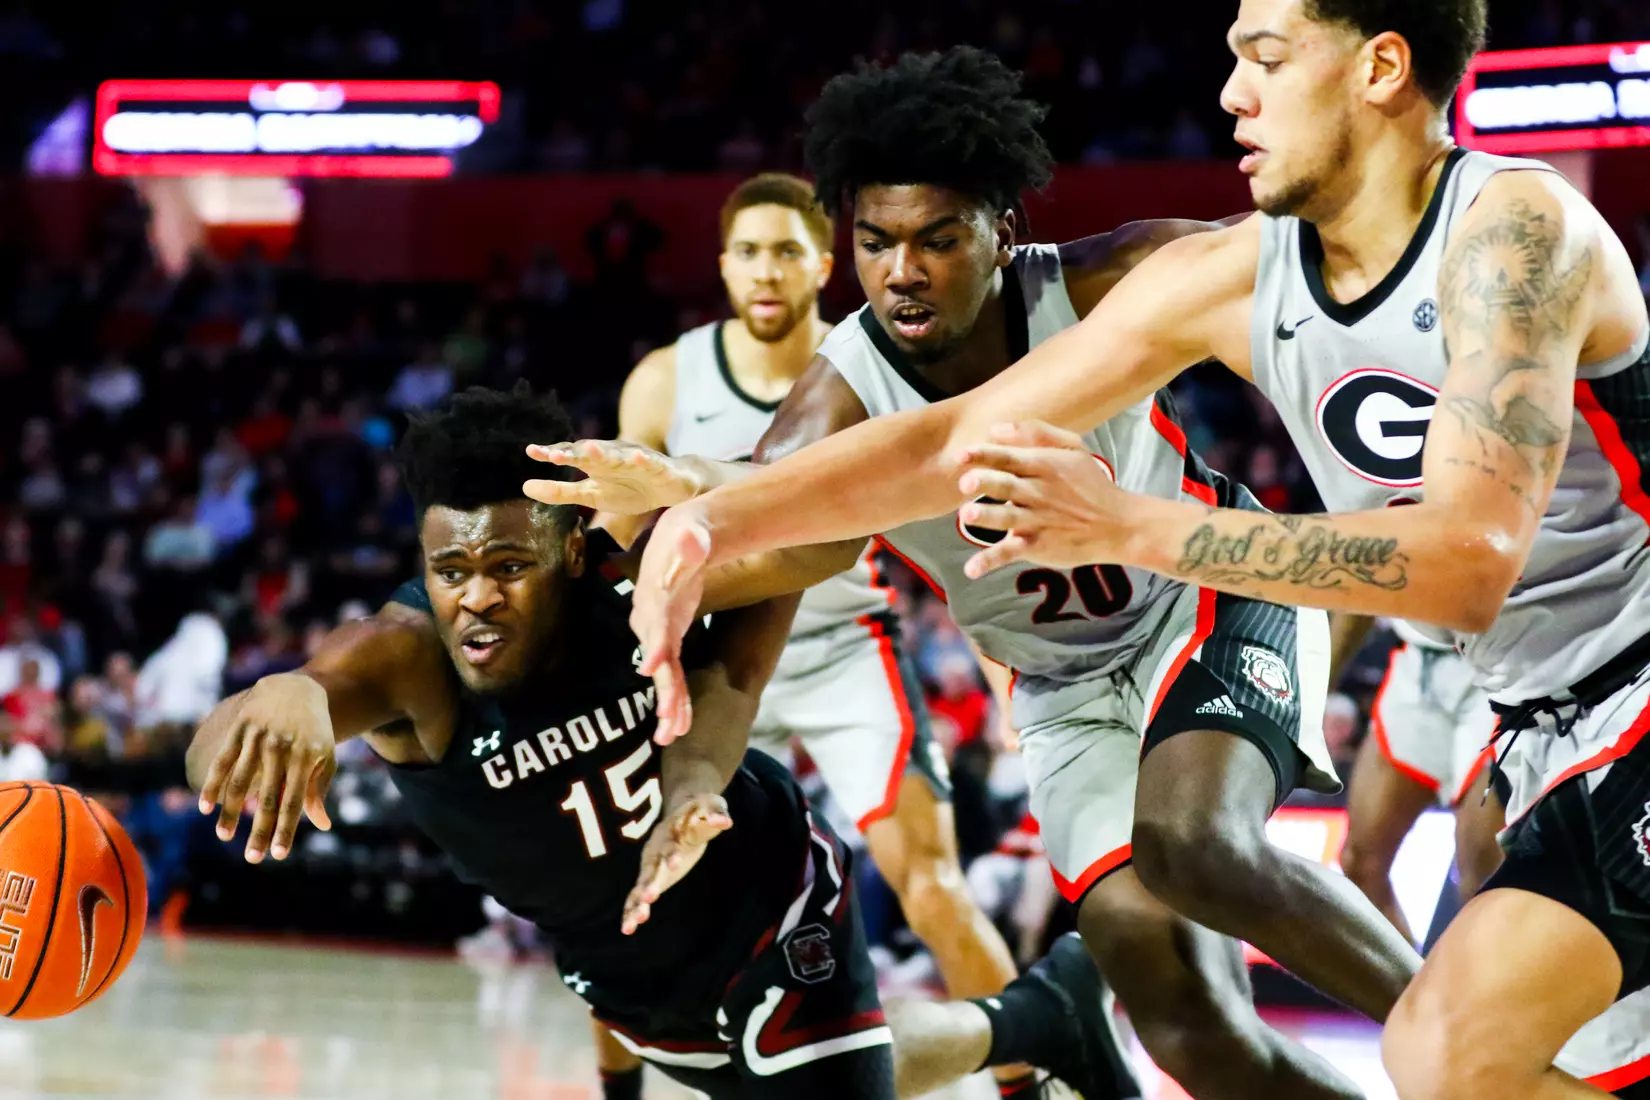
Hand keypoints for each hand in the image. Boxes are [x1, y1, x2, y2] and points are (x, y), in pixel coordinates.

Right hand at [197, 673, 335, 862]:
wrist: (297, 689)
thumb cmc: (314, 730)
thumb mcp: (325, 755)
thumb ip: (319, 789)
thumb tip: (322, 825)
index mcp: (307, 757)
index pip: (295, 801)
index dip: (286, 829)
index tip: (278, 854)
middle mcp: (282, 748)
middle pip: (268, 797)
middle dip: (259, 830)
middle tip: (251, 858)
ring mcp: (259, 737)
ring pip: (241, 781)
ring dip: (230, 811)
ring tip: (224, 836)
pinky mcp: (240, 728)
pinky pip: (223, 761)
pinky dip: (212, 784)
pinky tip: (205, 807)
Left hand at [523, 440, 703, 514]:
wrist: (674, 487)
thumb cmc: (630, 489)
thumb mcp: (592, 495)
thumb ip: (560, 491)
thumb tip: (524, 487)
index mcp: (596, 464)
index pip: (571, 455)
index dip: (552, 453)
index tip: (532, 452)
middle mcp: (614, 456)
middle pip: (591, 452)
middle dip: (573, 452)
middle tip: (553, 455)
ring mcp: (636, 459)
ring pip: (618, 455)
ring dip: (603, 452)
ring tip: (588, 450)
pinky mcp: (660, 467)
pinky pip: (651, 462)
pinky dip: (643, 459)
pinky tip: (637, 456)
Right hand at [621, 794, 732, 934]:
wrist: (681, 812)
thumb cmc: (699, 811)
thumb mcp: (711, 806)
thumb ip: (716, 813)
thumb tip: (726, 821)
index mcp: (670, 833)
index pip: (671, 844)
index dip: (672, 854)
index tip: (675, 865)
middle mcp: (655, 850)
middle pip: (651, 866)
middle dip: (650, 881)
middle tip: (650, 897)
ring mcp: (649, 865)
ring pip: (640, 884)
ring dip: (638, 901)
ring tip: (636, 920)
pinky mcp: (649, 879)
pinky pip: (635, 895)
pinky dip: (631, 910)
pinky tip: (627, 929)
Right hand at [631, 505, 712, 745]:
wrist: (683, 536)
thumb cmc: (689, 532)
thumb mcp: (693, 531)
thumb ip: (694, 541)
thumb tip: (694, 543)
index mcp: (656, 593)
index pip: (654, 621)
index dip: (654, 643)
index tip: (653, 668)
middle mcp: (651, 618)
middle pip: (656, 658)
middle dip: (662, 690)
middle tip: (666, 722)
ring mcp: (659, 632)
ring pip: (664, 674)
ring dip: (667, 705)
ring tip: (670, 737)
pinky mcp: (670, 639)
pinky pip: (673, 673)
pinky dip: (676, 697)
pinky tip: (678, 725)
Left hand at [955, 421, 1137, 577]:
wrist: (1118, 524)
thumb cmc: (1090, 483)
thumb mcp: (1073, 449)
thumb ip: (1035, 433)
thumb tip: (995, 428)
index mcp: (1044, 465)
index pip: (1010, 458)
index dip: (985, 455)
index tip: (962, 455)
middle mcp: (1039, 492)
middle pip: (1008, 486)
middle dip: (987, 483)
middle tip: (965, 483)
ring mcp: (1038, 521)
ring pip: (1009, 518)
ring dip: (988, 518)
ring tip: (967, 517)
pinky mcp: (1038, 546)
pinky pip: (1011, 552)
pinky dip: (991, 561)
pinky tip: (972, 569)